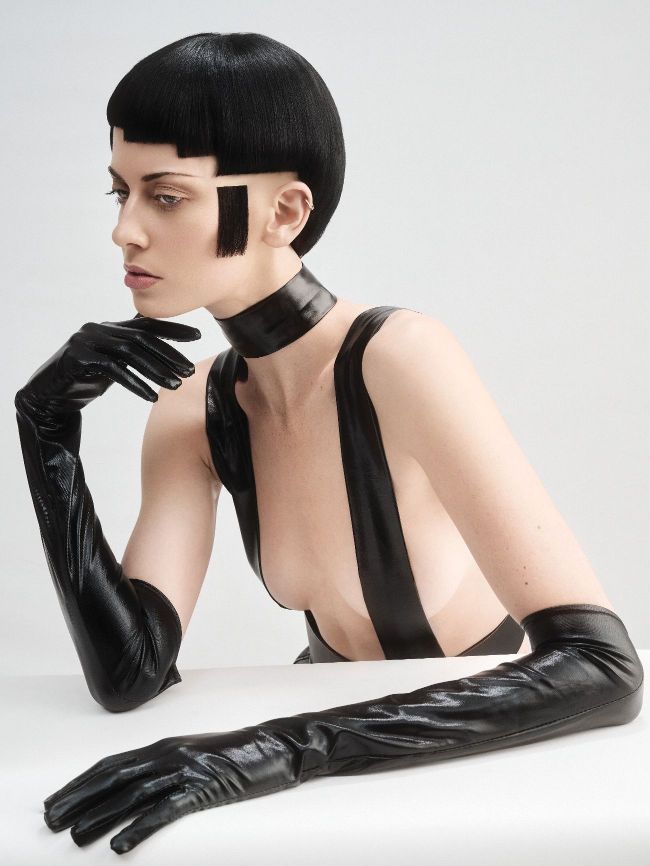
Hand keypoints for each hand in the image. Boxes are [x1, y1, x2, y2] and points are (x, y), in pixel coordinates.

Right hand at [17, 314, 200, 418]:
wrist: (49, 397)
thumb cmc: (84, 381)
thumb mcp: (112, 364)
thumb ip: (130, 354)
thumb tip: (158, 349)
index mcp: (109, 328)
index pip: (146, 325)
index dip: (172, 329)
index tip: (197, 335)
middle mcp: (99, 330)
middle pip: (142, 339)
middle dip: (169, 354)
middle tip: (189, 370)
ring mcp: (87, 341)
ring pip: (131, 353)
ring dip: (157, 370)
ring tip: (176, 385)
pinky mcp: (78, 358)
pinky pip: (114, 369)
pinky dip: (135, 383)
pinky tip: (151, 396)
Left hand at [43, 726, 300, 853]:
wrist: (275, 746)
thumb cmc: (236, 755)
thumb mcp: (193, 756)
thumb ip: (166, 766)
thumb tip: (136, 788)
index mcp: (164, 745)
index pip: (112, 763)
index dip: (82, 782)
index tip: (57, 800)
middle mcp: (168, 754)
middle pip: (115, 777)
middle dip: (80, 798)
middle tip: (52, 819)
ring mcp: (186, 770)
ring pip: (133, 794)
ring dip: (101, 815)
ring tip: (76, 836)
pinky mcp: (204, 788)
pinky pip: (166, 810)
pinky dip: (140, 827)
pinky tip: (120, 845)